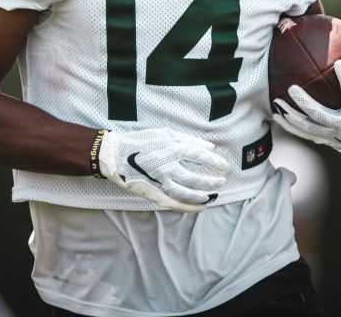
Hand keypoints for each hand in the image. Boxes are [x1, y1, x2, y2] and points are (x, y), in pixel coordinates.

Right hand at [97, 128, 229, 210]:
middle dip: (212, 181)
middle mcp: (167, 167)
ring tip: (213, 195)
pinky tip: (201, 207)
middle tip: (222, 181)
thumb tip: (211, 147)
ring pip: (186, 194)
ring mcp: (160, 182)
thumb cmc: (142, 141)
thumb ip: (189, 140)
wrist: (116, 154)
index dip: (215, 163)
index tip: (225, 167)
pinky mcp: (153, 193)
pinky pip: (174, 203)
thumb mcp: (166, 133)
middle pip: (195, 178)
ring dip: (202, 196)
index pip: (200, 157)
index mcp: (172, 149)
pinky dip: (189, 207)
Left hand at [271, 44, 340, 161]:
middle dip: (305, 103)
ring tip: (276, 102)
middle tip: (292, 88)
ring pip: (307, 127)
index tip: (339, 63)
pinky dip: (289, 126)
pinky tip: (276, 115)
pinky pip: (303, 133)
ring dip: (291, 116)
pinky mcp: (325, 140)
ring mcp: (332, 136)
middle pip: (320, 116)